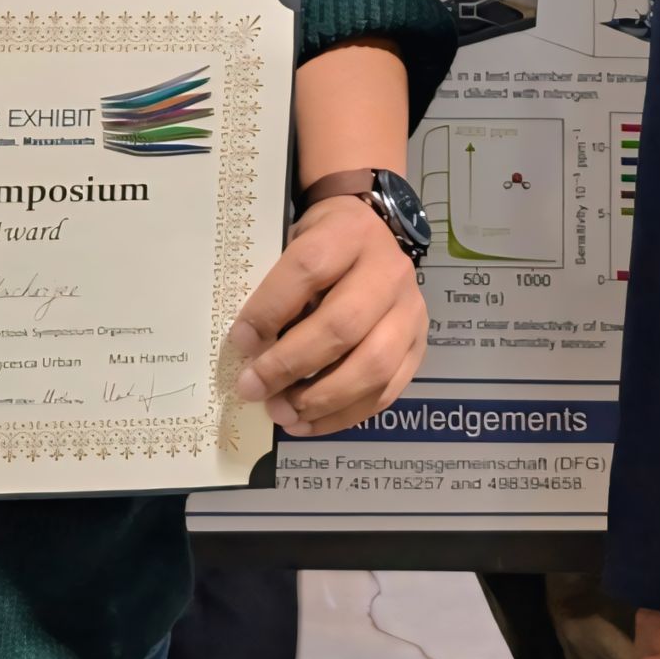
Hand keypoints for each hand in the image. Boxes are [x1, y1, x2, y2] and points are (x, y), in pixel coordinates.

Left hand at [230, 196, 426, 432]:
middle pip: (342, 325)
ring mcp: (410, 311)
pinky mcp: (419, 346)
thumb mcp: (294, 243)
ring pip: (372, 366)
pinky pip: (387, 391)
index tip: (240, 341)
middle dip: (291, 365)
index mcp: (349, 235)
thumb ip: (277, 288)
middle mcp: (389, 271)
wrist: (373, 236)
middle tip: (253, 388)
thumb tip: (251, 349)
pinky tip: (307, 423)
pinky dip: (344, 416)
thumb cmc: (322, 244)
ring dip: (321, 399)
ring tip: (281, 413)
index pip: (308, 270)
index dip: (270, 309)